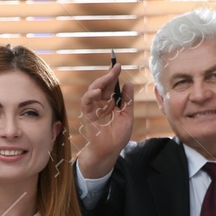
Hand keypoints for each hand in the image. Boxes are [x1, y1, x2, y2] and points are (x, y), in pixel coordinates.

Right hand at [77, 59, 134, 179]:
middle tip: (116, 67)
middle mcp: (101, 103)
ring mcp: (94, 108)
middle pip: (102, 85)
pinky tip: (97, 92)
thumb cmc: (118, 135)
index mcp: (111, 102)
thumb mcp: (127, 115)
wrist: (110, 150)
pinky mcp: (88, 115)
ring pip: (93, 90)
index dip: (114, 75)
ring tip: (108, 77)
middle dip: (108, 75)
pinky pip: (86, 102)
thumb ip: (127, 100)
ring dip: (99, 82)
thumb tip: (128, 83)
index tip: (118, 65)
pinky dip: (90, 96)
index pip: (111, 85)